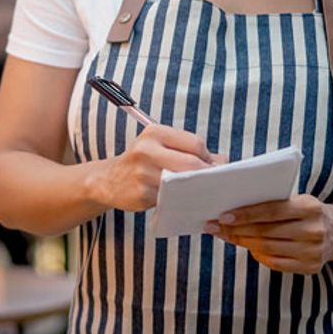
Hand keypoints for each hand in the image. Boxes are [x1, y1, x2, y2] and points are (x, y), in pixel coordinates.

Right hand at [90, 125, 220, 212]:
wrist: (108, 181)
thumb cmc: (142, 162)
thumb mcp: (161, 146)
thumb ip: (190, 150)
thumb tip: (223, 161)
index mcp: (154, 132)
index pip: (194, 143)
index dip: (208, 157)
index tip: (212, 167)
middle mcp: (147, 150)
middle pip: (192, 163)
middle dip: (207, 174)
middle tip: (215, 183)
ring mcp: (143, 173)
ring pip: (184, 183)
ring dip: (197, 189)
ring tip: (202, 191)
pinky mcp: (142, 194)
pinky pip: (172, 199)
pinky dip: (183, 200)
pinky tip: (185, 201)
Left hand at [204, 195, 332, 274]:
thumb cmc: (307, 212)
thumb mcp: (296, 200)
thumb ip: (272, 203)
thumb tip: (233, 209)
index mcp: (309, 207)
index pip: (270, 211)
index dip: (245, 214)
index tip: (222, 216)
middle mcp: (313, 230)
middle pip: (266, 232)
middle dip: (236, 229)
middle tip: (215, 226)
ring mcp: (313, 251)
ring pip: (267, 248)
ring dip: (242, 242)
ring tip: (225, 236)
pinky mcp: (310, 268)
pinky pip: (276, 263)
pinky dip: (258, 255)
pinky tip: (247, 247)